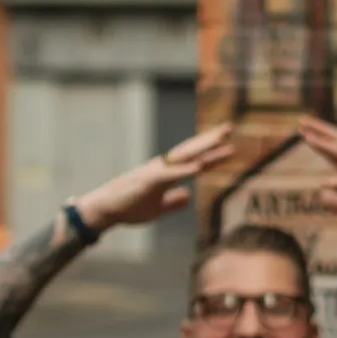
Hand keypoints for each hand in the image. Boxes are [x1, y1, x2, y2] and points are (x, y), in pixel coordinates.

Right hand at [74, 123, 235, 230]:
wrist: (105, 210)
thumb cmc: (128, 207)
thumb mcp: (157, 208)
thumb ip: (173, 202)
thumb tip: (188, 196)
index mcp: (166, 174)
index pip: (195, 162)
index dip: (213, 156)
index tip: (230, 148)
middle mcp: (163, 167)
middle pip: (192, 151)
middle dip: (211, 140)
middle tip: (229, 127)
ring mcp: (156, 172)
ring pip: (184, 156)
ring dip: (203, 147)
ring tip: (221, 138)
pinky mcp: (148, 181)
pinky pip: (170, 174)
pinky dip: (185, 170)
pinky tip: (200, 167)